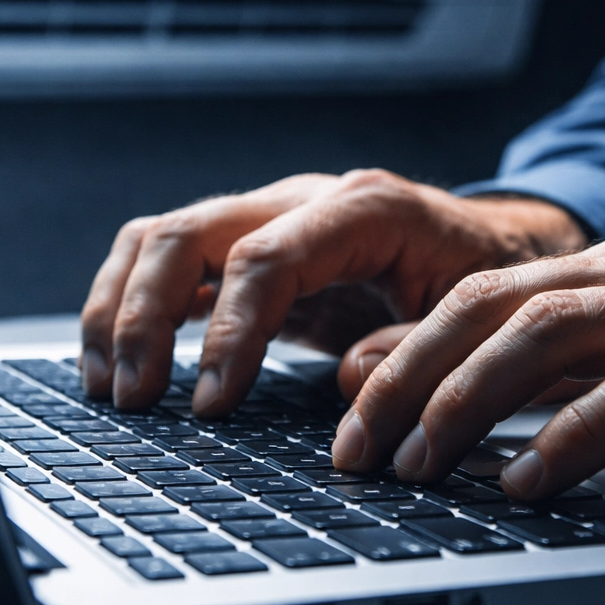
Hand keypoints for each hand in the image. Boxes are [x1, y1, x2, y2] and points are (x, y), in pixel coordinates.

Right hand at [78, 170, 586, 411]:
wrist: (497, 249)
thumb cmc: (484, 283)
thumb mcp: (473, 318)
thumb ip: (416, 346)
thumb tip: (353, 377)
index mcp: (363, 209)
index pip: (266, 257)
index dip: (228, 332)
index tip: (211, 403)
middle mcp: (303, 201)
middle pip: (188, 234)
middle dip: (145, 317)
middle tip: (134, 398)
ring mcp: (270, 220)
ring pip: (160, 238)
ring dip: (119, 309)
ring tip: (107, 386)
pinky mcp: (251, 250)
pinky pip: (171, 262)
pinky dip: (131, 307)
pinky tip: (116, 362)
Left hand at [332, 228, 604, 499]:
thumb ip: (594, 358)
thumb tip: (485, 396)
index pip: (490, 289)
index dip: (408, 343)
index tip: (346, 402)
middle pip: (498, 305)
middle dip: (409, 375)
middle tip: (353, 448)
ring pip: (554, 332)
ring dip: (469, 399)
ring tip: (414, 462)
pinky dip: (575, 434)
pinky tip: (529, 480)